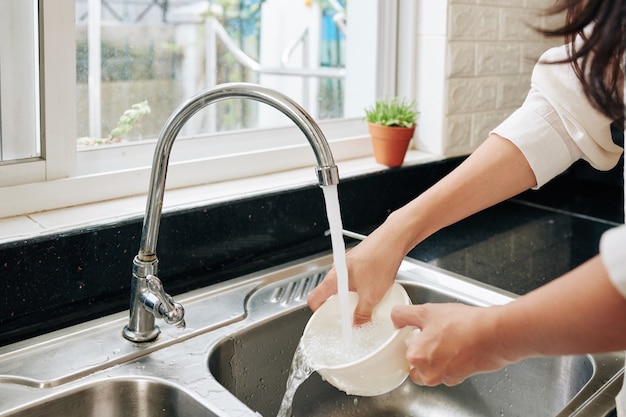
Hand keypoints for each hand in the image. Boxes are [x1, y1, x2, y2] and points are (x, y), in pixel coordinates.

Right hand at [307, 228, 405, 323]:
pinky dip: (362, 285)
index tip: (326, 318)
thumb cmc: (380, 258)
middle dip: (340, 306)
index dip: (318, 311)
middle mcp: (338, 269)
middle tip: (351, 313)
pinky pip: (355, 278)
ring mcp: (348, 264)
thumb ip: (362, 313)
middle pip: (330, 293)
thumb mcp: (372, 296)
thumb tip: (358, 322)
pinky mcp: (358, 260)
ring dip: (353, 295)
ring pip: (344, 285)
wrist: (394, 240)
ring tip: (368, 299)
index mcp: (334, 278)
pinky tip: (376, 287)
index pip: (314, 297)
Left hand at [391, 303, 510, 385]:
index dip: (411, 342)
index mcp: (416, 359)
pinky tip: (460, 342)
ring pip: (434, 367)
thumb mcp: (427, 311)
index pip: (404, 354)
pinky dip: (453, 358)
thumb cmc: (463, 325)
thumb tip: (395, 318)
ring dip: (439, 355)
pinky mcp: (463, 377)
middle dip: (424, 351)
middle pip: (418, 365)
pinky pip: (451, 368)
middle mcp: (429, 374)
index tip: (418, 333)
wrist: (494, 334)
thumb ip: (404, 315)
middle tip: (434, 334)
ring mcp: (447, 378)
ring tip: (449, 336)